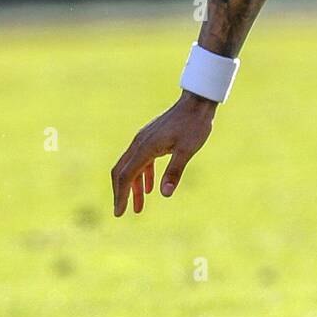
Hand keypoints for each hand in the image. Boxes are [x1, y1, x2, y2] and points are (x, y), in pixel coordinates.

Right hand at [111, 92, 215, 216]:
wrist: (197, 103)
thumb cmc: (194, 126)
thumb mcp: (187, 150)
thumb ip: (174, 171)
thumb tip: (164, 194)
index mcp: (144, 147)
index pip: (125, 176)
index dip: (121, 196)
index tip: (119, 213)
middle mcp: (139, 143)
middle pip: (122, 172)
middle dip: (121, 193)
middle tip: (122, 213)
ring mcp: (144, 140)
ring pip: (132, 167)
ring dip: (134, 188)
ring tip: (139, 208)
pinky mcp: (152, 139)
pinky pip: (142, 161)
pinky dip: (144, 176)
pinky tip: (151, 189)